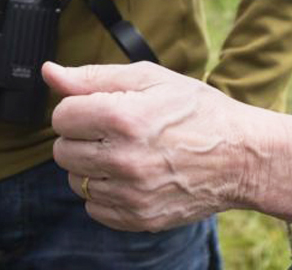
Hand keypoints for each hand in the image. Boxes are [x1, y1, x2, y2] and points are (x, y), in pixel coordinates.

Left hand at [44, 60, 281, 232]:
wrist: (242, 156)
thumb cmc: (196, 111)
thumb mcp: (148, 78)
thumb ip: (92, 76)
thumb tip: (49, 72)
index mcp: (123, 117)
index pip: (62, 116)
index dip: (77, 108)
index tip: (100, 108)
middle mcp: (124, 159)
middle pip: (62, 151)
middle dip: (82, 137)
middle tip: (113, 130)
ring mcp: (132, 193)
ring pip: (76, 181)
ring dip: (91, 166)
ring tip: (124, 152)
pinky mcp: (139, 218)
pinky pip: (94, 209)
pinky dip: (105, 193)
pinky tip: (130, 176)